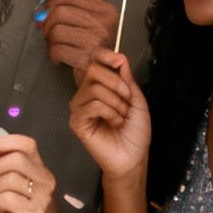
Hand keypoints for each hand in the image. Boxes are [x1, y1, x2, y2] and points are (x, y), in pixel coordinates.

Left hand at [39, 0, 120, 82]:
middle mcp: (103, 24)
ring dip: (50, 41)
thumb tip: (41, 7)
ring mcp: (96, 41)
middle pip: (60, 12)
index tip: (48, 14)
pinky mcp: (86, 58)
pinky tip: (58, 58)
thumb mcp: (89, 24)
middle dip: (48, 24)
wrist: (106, 78)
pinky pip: (57, 49)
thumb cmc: (94, 50)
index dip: (53, 3)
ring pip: (56, 31)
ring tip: (56, 47)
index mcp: (106, 11)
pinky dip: (53, 54)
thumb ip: (69, 10)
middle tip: (48, 34)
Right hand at [68, 50, 150, 181]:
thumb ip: (125, 77)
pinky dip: (110, 112)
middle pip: (93, 70)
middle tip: (126, 102)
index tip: (118, 62)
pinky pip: (93, 105)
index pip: (93, 60)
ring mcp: (79, 107)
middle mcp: (86, 94)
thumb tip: (119, 56)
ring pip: (95, 88)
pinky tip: (113, 123)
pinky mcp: (77, 121)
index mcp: (99, 86)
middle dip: (117, 84)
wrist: (134, 156)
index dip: (104, 55)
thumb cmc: (135, 131)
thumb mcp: (135, 98)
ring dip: (116, 103)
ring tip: (120, 117)